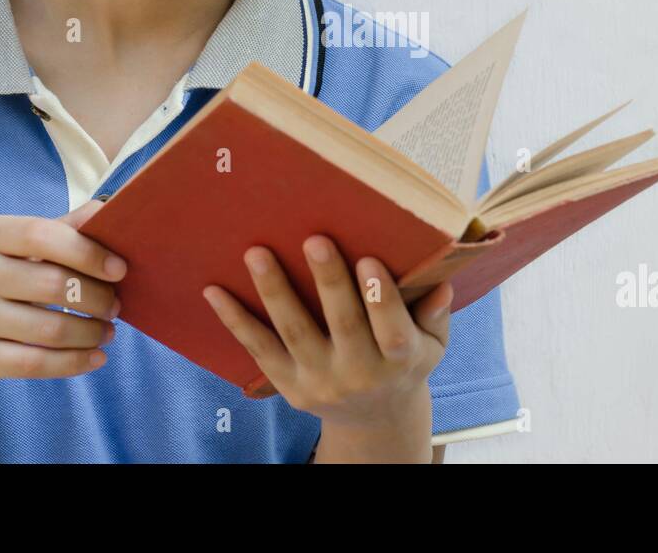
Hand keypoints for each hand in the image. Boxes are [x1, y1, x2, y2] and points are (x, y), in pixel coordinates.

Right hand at [0, 199, 126, 384]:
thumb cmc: (12, 276)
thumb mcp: (32, 247)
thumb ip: (68, 229)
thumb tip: (109, 210)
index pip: (42, 235)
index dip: (87, 252)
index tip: (120, 270)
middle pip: (52, 285)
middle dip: (96, 298)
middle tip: (116, 306)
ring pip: (49, 330)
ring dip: (91, 333)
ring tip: (108, 331)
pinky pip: (36, 363)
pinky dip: (75, 362)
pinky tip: (97, 357)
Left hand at [201, 234, 453, 429]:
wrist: (373, 418)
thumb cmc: (404, 363)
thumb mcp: (431, 346)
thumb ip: (435, 315)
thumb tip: (442, 284)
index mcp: (399, 361)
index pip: (393, 331)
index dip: (380, 299)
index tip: (369, 260)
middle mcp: (359, 374)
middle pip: (343, 325)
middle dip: (329, 282)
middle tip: (315, 239)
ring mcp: (319, 380)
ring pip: (295, 333)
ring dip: (275, 291)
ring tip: (257, 253)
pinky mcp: (288, 385)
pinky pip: (258, 349)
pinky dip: (235, 320)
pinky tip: (214, 291)